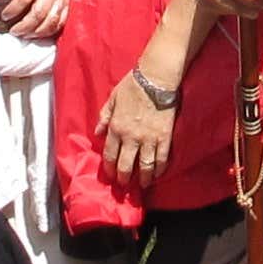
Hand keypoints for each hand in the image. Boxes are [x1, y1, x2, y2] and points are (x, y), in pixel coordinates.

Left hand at [0, 0, 79, 38]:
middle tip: (14, 31)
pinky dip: (51, 30)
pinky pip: (62, 20)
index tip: (5, 15)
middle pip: (38, 13)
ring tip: (26, 34)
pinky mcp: (70, 1)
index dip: (12, 9)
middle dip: (24, 26)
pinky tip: (42, 31)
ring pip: (51, 21)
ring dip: (37, 31)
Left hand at [97, 69, 177, 189]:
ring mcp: (149, 139)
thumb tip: (97, 132)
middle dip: (124, 178)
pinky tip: (157, 175)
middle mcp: (131, 137)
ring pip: (145, 166)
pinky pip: (161, 159)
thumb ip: (104, 117)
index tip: (111, 175)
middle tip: (124, 184)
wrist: (156, 79)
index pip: (110, 155)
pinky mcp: (164, 138)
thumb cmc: (132, 86)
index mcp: (116, 127)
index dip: (110, 168)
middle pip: (126, 165)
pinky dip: (159, 170)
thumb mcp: (112, 99)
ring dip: (143, 179)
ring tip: (142, 184)